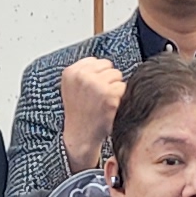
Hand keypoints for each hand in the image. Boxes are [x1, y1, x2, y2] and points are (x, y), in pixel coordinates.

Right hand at [57, 54, 125, 168]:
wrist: (80, 135)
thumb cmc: (79, 111)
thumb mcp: (72, 86)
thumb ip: (84, 71)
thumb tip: (103, 61)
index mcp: (71, 72)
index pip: (96, 61)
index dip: (98, 75)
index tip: (92, 89)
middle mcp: (82, 76)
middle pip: (108, 66)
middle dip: (107, 80)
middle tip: (98, 97)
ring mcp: (96, 86)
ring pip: (117, 76)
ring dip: (114, 88)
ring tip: (103, 101)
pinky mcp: (109, 96)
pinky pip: (123, 88)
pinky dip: (120, 97)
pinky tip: (109, 106)